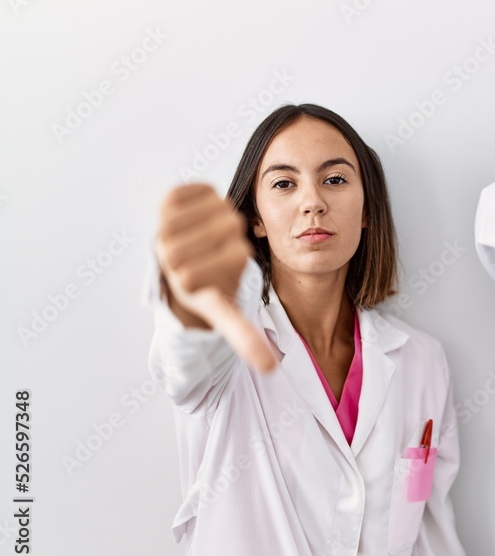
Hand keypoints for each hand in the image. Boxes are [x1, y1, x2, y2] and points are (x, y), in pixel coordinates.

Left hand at [155, 183, 277, 372]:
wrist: (173, 265)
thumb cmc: (206, 286)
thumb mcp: (223, 312)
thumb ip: (242, 335)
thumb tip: (270, 367)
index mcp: (186, 279)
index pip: (238, 254)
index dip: (238, 261)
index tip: (217, 275)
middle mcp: (169, 252)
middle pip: (230, 227)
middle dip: (231, 239)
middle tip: (216, 251)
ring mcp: (164, 225)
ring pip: (219, 206)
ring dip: (220, 218)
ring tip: (209, 234)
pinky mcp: (163, 201)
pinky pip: (201, 188)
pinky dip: (206, 196)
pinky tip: (201, 214)